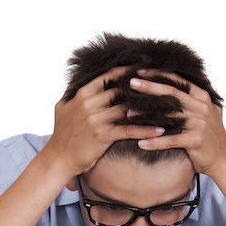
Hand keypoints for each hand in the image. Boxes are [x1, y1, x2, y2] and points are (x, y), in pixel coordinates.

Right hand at [46, 66, 165, 176]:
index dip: (128, 70)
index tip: (145, 67)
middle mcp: (90, 103)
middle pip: (122, 90)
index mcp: (83, 93)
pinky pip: (129, 130)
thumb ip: (72, 91)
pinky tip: (160, 130)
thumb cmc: (61, 134)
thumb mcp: (61, 107)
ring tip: (167, 107)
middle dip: (143, 88)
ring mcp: (96, 119)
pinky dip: (146, 130)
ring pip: (128, 109)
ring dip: (149, 108)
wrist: (58, 158)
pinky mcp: (102, 135)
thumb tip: (78, 78)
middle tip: (163, 86)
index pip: (109, 75)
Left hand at [131, 70, 225, 177]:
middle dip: (150, 87)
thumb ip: (201, 94)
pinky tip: (141, 142)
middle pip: (172, 94)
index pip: (179, 81)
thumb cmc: (213, 135)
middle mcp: (201, 107)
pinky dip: (155, 142)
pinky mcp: (196, 140)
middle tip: (131, 83)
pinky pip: (171, 140)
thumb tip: (199, 74)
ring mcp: (199, 123)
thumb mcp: (212, 109)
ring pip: (168, 116)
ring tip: (129, 113)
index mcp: (202, 97)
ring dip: (147, 115)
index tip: (140, 70)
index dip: (159, 74)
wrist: (224, 159)